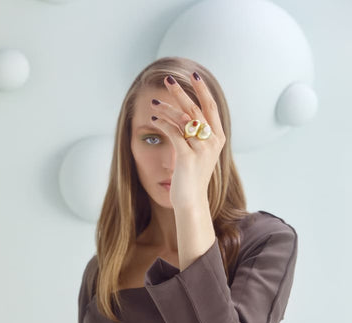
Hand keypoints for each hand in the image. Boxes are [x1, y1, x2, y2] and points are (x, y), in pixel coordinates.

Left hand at [150, 73, 225, 208]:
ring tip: (154, 103)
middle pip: (195, 108)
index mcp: (217, 137)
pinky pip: (173, 133)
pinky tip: (153, 120)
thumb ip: (197, 133)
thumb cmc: (193, 175)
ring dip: (166, 108)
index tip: (193, 75)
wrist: (192, 200)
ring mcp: (202, 149)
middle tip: (168, 79)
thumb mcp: (200, 152)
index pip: (210, 107)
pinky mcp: (188, 157)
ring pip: (182, 119)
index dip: (202, 89)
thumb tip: (186, 113)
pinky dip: (162, 124)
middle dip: (181, 92)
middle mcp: (212, 141)